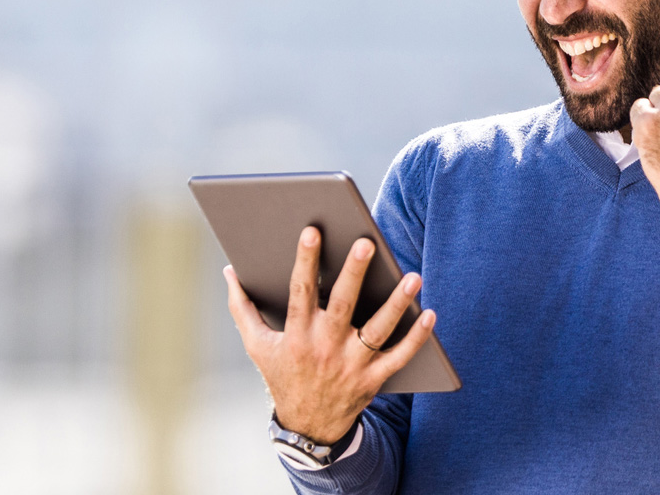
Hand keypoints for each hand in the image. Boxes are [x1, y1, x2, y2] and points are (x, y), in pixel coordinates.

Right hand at [224, 226, 436, 443]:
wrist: (307, 428)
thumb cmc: (284, 374)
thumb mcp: (258, 345)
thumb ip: (242, 308)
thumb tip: (230, 270)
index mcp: (297, 334)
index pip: (300, 292)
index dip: (305, 261)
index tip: (312, 230)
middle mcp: (325, 348)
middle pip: (343, 305)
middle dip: (354, 274)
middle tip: (367, 243)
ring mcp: (352, 365)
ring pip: (377, 331)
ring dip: (396, 304)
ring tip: (412, 276)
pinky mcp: (373, 379)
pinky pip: (399, 357)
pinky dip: (416, 337)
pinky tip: (429, 313)